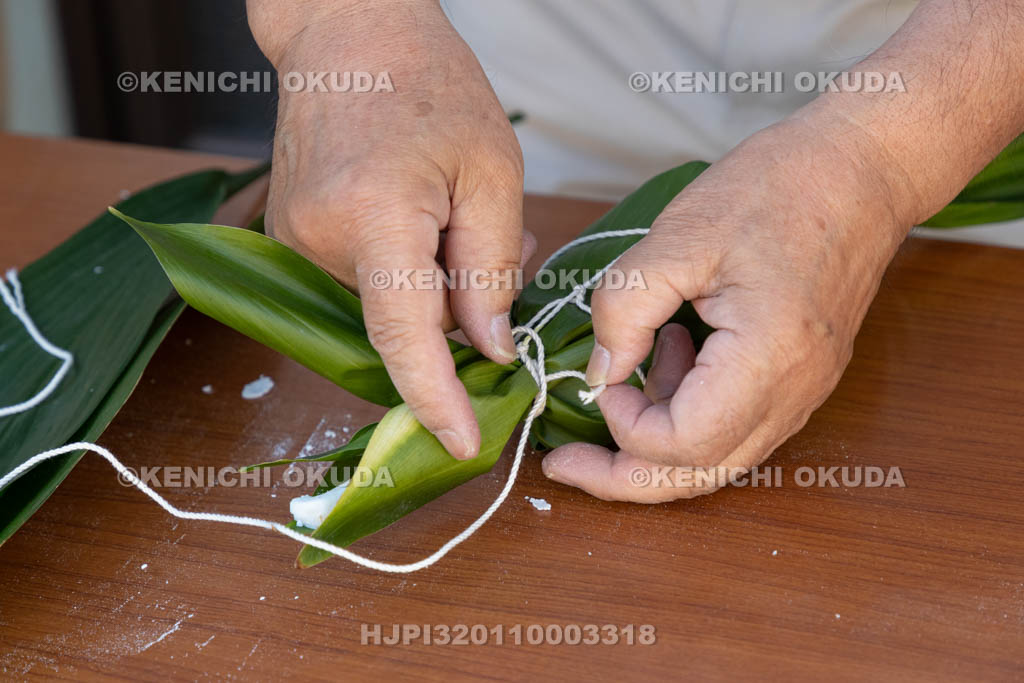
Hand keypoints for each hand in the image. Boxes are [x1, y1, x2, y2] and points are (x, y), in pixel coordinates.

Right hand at [249, 0, 526, 458]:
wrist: (345, 34)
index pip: (403, 337)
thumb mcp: (492, 172)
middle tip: (507, 254)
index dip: (437, 399)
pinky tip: (429, 225)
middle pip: (400, 327)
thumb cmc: (430, 86)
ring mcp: (292, 244)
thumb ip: (492, 269)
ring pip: (381, 312)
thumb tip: (488, 352)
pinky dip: (403, 277)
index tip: (465, 445)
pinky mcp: (288, 242)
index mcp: (374, 216)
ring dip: (433, 292)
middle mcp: (317, 241)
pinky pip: (358, 289)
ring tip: (464, 223)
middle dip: (458, 317)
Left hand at [542, 117, 909, 500]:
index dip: (624, 428)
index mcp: (769, 357)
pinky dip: (689, 415)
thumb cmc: (777, 187)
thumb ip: (626, 310)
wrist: (862, 169)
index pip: (684, 444)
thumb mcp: (679, 236)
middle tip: (565, 463)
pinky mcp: (802, 379)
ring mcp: (805, 391)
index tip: (601, 380)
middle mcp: (795, 392)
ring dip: (656, 445)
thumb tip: (599, 373)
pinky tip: (668, 359)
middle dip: (625, 479)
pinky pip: (738, 427)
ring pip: (719, 459)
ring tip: (622, 384)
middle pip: (700, 476)